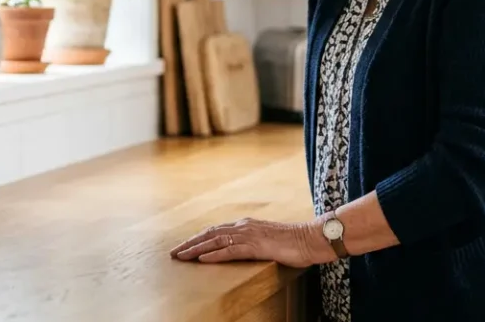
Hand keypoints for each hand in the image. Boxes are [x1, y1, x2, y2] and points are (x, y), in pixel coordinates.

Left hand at [170, 217, 336, 267]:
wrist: (311, 238)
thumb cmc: (293, 242)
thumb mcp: (268, 240)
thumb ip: (254, 242)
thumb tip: (241, 250)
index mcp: (247, 225)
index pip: (216, 230)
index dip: (198, 238)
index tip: (183, 246)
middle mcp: (245, 226)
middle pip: (210, 233)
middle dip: (190, 243)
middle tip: (173, 252)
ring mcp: (250, 235)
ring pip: (216, 241)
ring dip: (196, 249)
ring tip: (181, 256)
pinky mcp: (256, 246)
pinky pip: (231, 250)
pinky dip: (215, 254)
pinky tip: (202, 259)